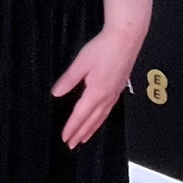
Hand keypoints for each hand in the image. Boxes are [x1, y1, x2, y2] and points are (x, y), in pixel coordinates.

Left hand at [51, 25, 143, 148]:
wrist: (126, 38)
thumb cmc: (104, 48)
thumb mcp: (81, 63)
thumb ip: (68, 80)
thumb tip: (56, 93)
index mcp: (96, 92)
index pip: (80, 115)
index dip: (72, 128)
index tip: (65, 138)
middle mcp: (107, 96)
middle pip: (91, 121)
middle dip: (80, 133)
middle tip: (72, 144)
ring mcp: (115, 93)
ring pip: (101, 117)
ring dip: (91, 129)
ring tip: (83, 138)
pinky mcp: (119, 88)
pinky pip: (108, 110)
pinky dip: (101, 119)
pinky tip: (99, 119)